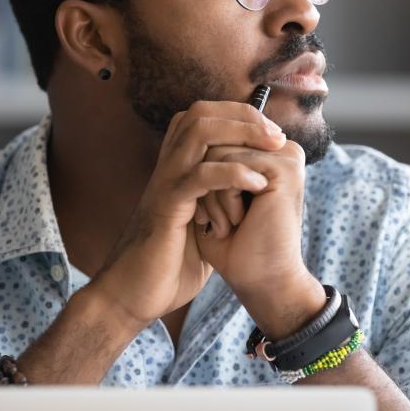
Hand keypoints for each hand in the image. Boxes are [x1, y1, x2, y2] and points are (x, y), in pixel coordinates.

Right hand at [85, 101, 286, 330]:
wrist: (133, 297)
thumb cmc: (168, 265)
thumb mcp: (202, 226)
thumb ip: (218, 203)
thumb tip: (253, 193)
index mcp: (176, 170)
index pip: (202, 117)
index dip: (238, 115)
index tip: (272, 133)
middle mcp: (167, 168)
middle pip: (201, 113)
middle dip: (243, 116)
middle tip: (276, 135)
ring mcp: (165, 183)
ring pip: (199, 131)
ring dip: (241, 133)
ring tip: (272, 147)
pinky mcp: (167, 206)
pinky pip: (200, 175)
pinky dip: (233, 173)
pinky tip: (257, 184)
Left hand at [193, 135, 323, 336]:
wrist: (258, 282)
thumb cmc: (234, 245)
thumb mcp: (217, 192)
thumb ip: (212, 158)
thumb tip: (195, 126)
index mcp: (270, 153)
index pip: (217, 139)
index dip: (204, 176)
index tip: (218, 212)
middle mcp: (282, 150)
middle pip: (216, 142)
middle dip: (208, 186)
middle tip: (226, 222)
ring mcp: (287, 157)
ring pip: (218, 154)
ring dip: (214, 196)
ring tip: (233, 223)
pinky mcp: (285, 170)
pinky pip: (230, 166)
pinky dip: (224, 199)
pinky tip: (240, 222)